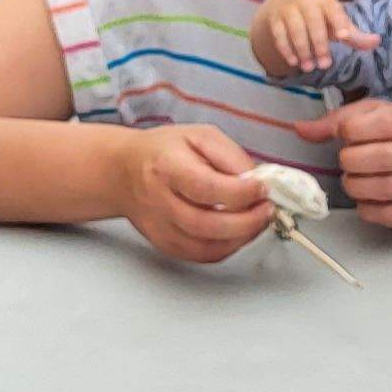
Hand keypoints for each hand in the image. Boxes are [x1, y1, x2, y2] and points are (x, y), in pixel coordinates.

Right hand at [111, 123, 277, 262]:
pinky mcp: (165, 244)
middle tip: (266, 210)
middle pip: (206, 225)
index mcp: (168, 167)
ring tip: (257, 221)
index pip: (206, 188)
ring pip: (205, 247)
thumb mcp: (200, 136)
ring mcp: (160, 228)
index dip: (241, 193)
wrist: (125, 172)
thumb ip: (230, 156)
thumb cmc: (165, 151)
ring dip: (241, 238)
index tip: (262, 187)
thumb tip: (256, 180)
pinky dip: (226, 248)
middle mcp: (160, 201)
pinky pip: (201, 256)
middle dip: (246, 222)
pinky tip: (238, 233)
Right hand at [250, 0, 369, 77]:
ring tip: (308, 67)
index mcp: (326, 2)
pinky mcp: (275, 19)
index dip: (339, 23)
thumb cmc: (319, 19)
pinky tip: (293, 62)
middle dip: (319, 46)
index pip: (335, 12)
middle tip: (324, 66)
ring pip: (296, 30)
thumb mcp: (337, 23)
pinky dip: (286, 49)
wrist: (286, 5)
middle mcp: (307, 2)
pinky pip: (279, 35)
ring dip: (303, 51)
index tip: (342, 37)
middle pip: (314, 24)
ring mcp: (289, 10)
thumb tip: (376, 41)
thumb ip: (355, 35)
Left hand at [300, 98, 391, 227]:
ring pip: (385, 189)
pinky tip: (365, 200)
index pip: (375, 125)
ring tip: (353, 181)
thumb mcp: (376, 114)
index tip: (346, 135)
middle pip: (381, 159)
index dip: (349, 131)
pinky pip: (390, 215)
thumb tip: (300, 129)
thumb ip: (338, 120)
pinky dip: (369, 211)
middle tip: (347, 162)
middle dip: (351, 162)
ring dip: (357, 187)